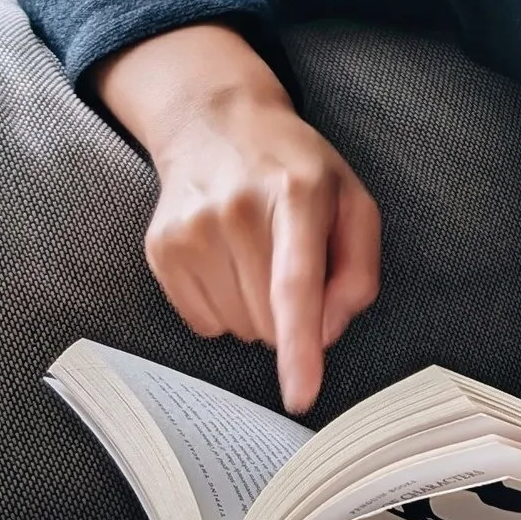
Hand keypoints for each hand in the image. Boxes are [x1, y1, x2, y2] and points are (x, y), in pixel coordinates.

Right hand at [96, 22, 381, 413]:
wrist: (218, 125)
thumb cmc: (295, 169)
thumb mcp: (351, 200)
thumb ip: (359, 269)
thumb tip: (327, 332)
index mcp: (298, 193)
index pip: (295, 283)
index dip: (299, 346)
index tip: (301, 394)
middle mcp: (239, 210)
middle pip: (270, 321)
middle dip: (290, 314)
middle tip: (290, 259)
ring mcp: (193, 229)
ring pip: (238, 328)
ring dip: (256, 311)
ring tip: (256, 253)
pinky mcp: (161, 249)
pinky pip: (204, 323)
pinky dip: (224, 307)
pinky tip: (227, 260)